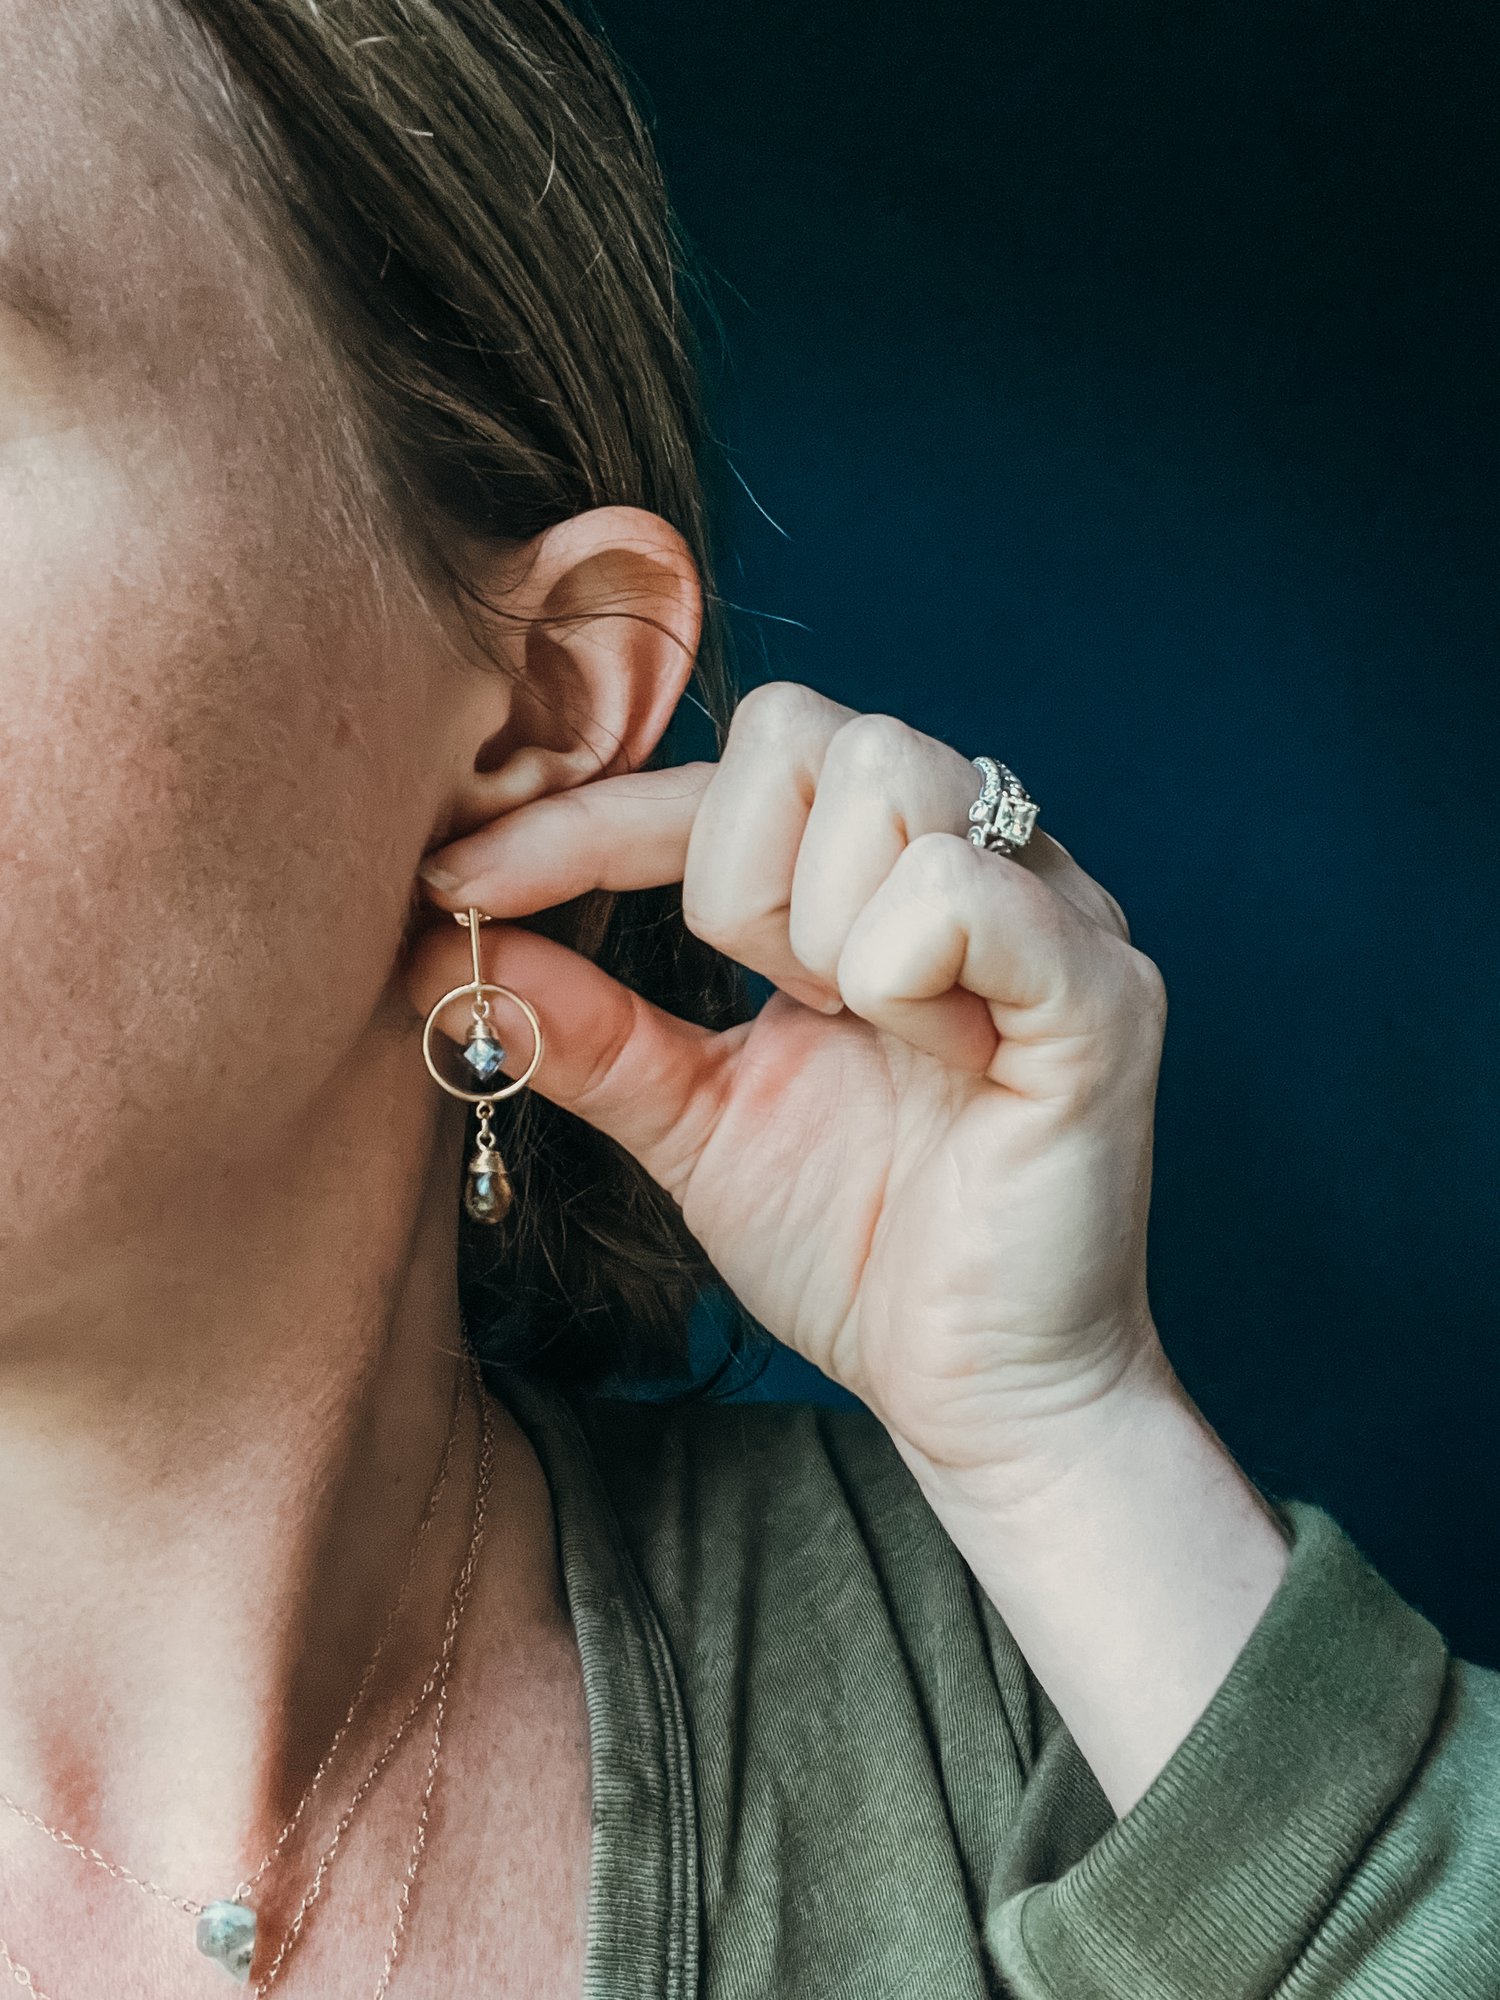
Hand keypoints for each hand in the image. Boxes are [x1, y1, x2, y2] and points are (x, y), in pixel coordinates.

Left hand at [414, 681, 1169, 1489]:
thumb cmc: (859, 1247)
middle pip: (799, 729)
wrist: (978, 1390)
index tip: (454, 879)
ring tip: (861, 1034)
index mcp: (880, 878)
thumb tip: (444, 944)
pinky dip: (899, 975)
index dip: (578, 818)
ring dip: (817, 929)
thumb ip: (590, 1026)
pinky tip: (935, 1055)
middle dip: (733, 879)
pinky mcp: (1103, 988)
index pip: (717, 774)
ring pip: (880, 775)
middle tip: (773, 1005)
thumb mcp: (692, 1120)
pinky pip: (962, 890)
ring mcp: (1055, 908)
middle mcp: (976, 859)